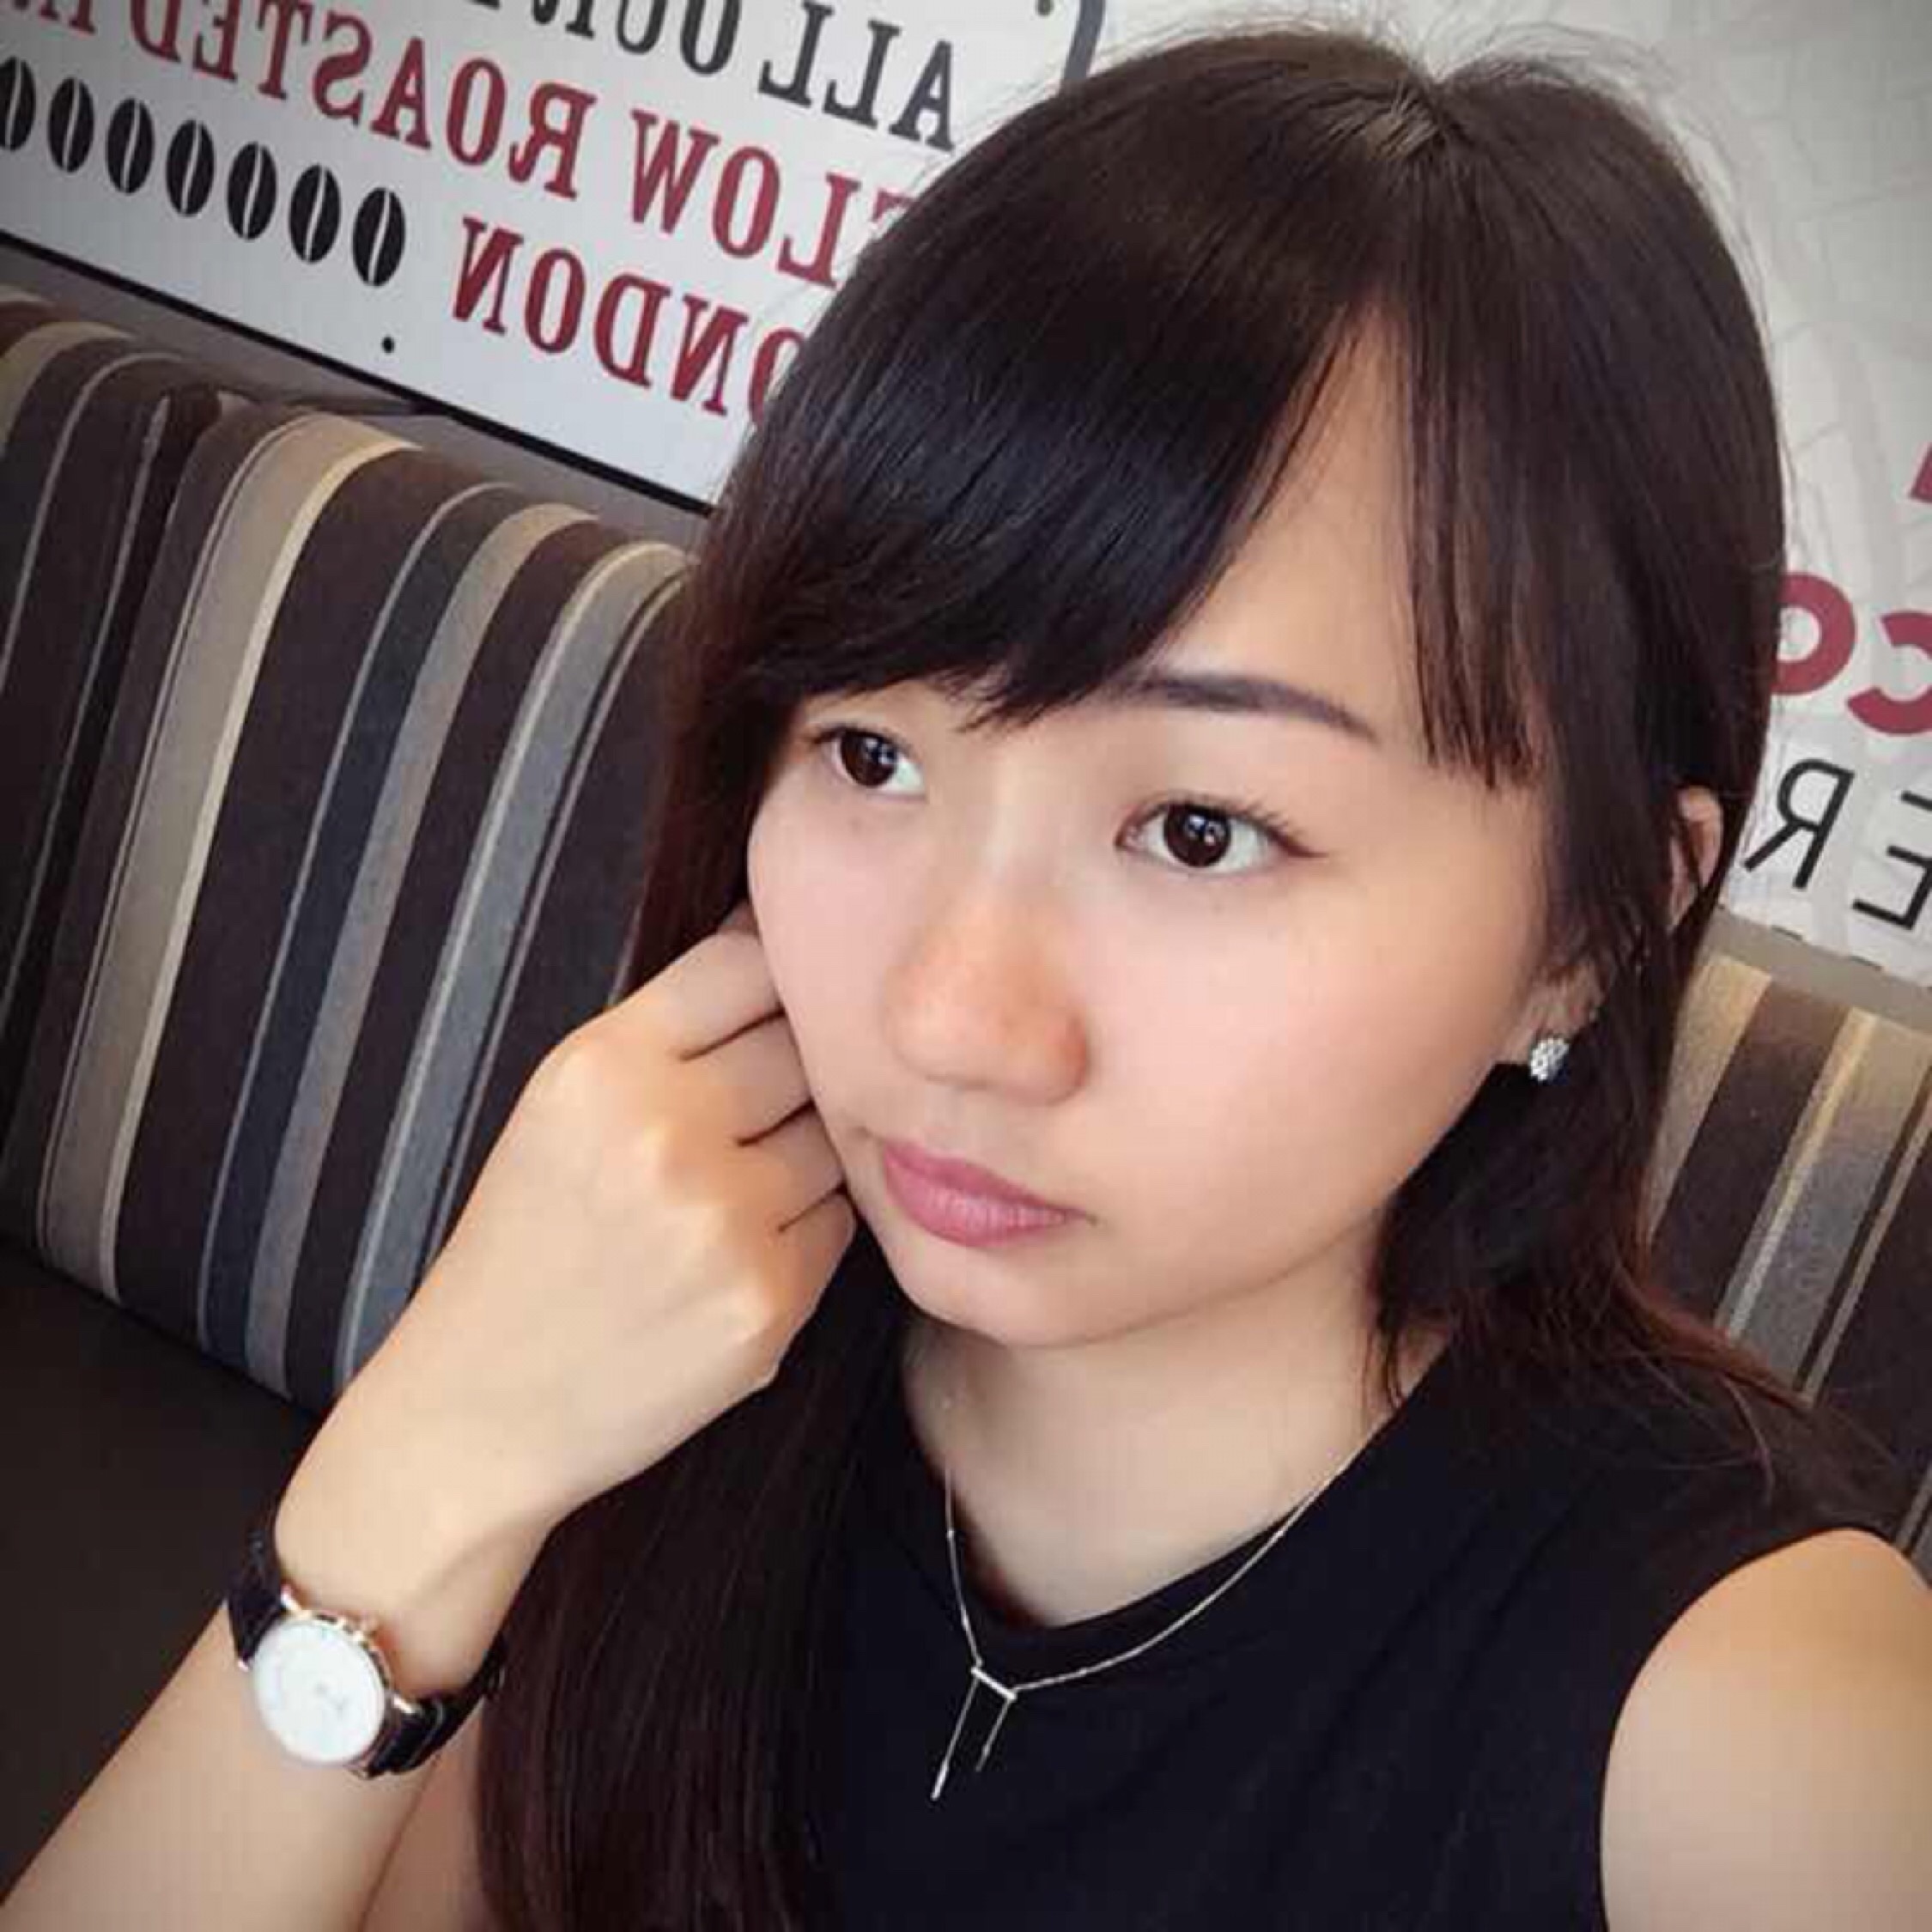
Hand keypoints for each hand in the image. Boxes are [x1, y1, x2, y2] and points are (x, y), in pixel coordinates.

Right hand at [336, 896, 856, 1537]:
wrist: (475, 1411)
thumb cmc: (525, 1247)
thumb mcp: (559, 1109)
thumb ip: (666, 1037)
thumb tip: (787, 960)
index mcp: (600, 1065)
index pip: (745, 962)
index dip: (776, 976)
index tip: (780, 997)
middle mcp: (665, 1131)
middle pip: (804, 1048)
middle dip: (791, 1077)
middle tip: (752, 1116)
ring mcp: (723, 1220)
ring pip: (831, 1139)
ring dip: (804, 1160)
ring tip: (727, 1199)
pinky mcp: (767, 1300)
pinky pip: (838, 1224)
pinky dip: (805, 1235)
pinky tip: (735, 1260)